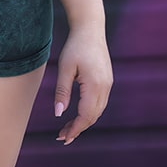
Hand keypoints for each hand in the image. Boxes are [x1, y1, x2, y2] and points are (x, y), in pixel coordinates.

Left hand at [53, 24, 112, 145]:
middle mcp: (105, 87)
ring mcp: (108, 84)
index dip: (75, 129)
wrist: (90, 29)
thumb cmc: (75, 46)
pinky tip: (79, 113)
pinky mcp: (107, 80)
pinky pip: (100, 102)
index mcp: (94, 85)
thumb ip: (62, 91)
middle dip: (78, 128)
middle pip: (93, 116)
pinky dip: (90, 112)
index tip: (63, 138)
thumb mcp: (64, 68)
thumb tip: (58, 114)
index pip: (85, 116)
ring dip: (84, 121)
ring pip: (98, 111)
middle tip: (62, 136)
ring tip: (68, 128)